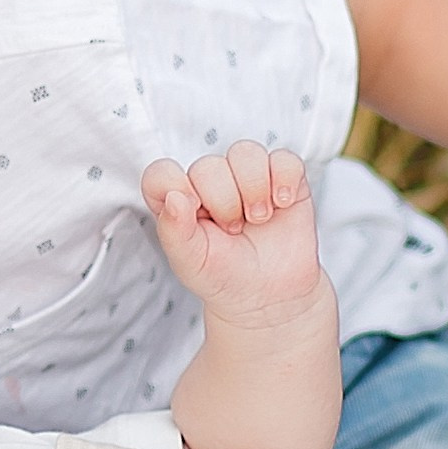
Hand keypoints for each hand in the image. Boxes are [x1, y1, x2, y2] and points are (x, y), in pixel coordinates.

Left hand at [143, 145, 323, 328]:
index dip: (175, 186)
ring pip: (245, 153)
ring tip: (258, 218)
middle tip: (233, 230)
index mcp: (179, 201)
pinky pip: (284, 159)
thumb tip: (173, 197)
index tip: (194, 213)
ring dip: (253, 187)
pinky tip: (281, 204)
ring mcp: (247, 178)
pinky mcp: (282, 178)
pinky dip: (284, 179)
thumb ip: (173, 230)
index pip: (162, 173)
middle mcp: (210, 184)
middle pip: (208, 165)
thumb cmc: (224, 277)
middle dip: (223, 202)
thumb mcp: (190, 263)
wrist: (269, 295)